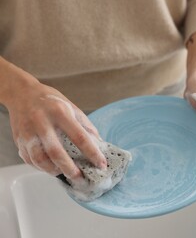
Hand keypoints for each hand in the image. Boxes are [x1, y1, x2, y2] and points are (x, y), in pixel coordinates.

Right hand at [1, 59, 106, 178]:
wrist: (22, 93)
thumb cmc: (51, 101)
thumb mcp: (72, 107)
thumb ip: (85, 125)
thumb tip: (98, 144)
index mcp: (60, 113)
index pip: (80, 137)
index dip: (92, 153)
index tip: (101, 164)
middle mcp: (42, 122)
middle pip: (56, 152)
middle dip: (70, 168)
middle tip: (80, 177)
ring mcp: (28, 132)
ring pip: (40, 159)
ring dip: (53, 170)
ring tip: (64, 173)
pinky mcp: (19, 140)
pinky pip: (30, 159)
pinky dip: (41, 167)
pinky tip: (51, 167)